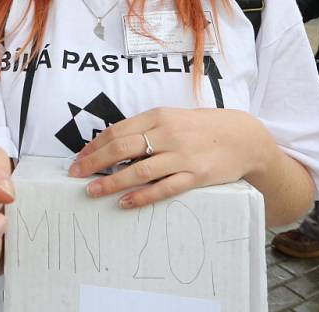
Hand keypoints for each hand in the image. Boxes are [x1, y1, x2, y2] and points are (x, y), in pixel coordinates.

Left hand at [68, 107, 271, 208]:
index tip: (78, 158)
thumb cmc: (199, 128)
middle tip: (76, 175)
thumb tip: (110, 145)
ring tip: (93, 191)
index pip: (116, 131)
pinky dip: (142, 196)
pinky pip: (164, 187)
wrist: (242, 137)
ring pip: (139, 170)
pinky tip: (125, 202)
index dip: (94, 146)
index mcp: (157, 116)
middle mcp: (167, 133)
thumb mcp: (170, 119)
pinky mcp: (196, 175)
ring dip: (112, 182)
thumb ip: (144, 129)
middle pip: (122, 148)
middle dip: (94, 162)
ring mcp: (181, 155)